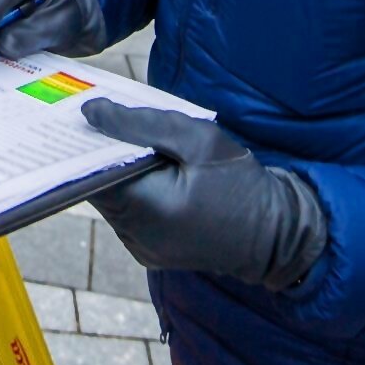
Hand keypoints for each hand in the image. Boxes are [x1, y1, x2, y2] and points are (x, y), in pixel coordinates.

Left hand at [82, 100, 326, 290]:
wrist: (275, 235)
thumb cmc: (240, 182)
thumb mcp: (198, 139)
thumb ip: (140, 124)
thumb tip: (90, 113)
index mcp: (147, 209)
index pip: (93, 170)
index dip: (90, 141)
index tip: (88, 113)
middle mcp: (136, 236)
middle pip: (99, 184)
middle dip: (104, 153)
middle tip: (113, 121)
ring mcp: (141, 248)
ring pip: (111, 199)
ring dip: (120, 171)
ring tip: (139, 145)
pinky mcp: (149, 252)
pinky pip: (126, 214)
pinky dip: (132, 190)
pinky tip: (152, 172)